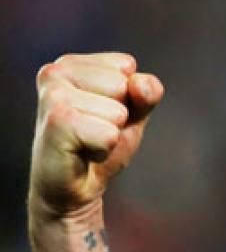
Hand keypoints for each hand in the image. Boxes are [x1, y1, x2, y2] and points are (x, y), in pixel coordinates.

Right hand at [29, 53, 163, 221]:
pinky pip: (109, 134)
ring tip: (85, 141)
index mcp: (71, 63)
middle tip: (92, 130)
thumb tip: (139, 83)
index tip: (101, 114)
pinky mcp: (56, 122)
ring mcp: (53, 96)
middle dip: (118, 114)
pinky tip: (81, 153)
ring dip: (110, 133)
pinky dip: (104, 148)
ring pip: (117, 111)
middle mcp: (55, 72)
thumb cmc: (99, 143)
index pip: (126, 65)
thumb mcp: (133, 112)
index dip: (126, 96)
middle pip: (123, 84)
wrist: (73, 189)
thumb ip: (147, 92)